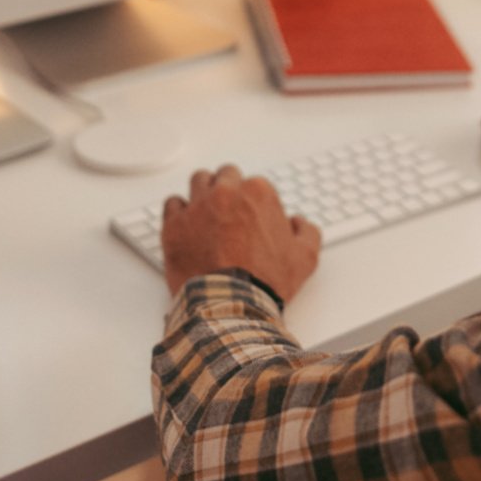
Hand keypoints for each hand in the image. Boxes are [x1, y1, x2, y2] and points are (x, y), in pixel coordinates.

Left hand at [161, 164, 321, 301]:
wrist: (231, 305)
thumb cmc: (265, 282)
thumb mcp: (304, 258)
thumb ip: (307, 232)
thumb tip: (298, 223)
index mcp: (258, 193)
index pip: (254, 184)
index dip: (254, 202)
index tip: (252, 218)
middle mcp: (226, 192)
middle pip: (225, 176)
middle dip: (229, 190)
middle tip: (230, 212)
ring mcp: (198, 206)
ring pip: (199, 181)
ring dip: (204, 192)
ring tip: (207, 213)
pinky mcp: (175, 224)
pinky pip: (173, 203)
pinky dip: (179, 211)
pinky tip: (187, 224)